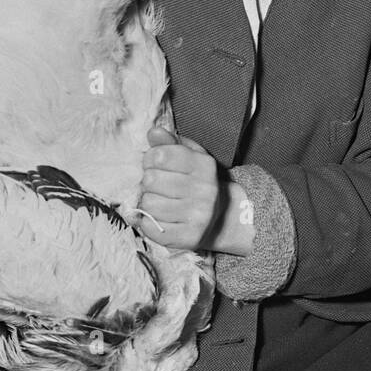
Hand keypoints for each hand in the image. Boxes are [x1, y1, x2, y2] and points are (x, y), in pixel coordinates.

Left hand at [137, 128, 252, 254]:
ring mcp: (198, 216)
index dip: (150, 159)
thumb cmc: (197, 182)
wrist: (222, 219)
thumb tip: (153, 132)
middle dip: (148, 182)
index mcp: (204, 165)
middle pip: (151, 180)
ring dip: (148, 203)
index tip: (155, 164)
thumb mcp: (189, 157)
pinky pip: (151, 227)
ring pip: (149, 204)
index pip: (160, 155)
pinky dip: (149, 222)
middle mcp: (205, 190)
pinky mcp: (189, 238)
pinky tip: (159, 218)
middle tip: (157, 185)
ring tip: (159, 201)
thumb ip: (169, 143)